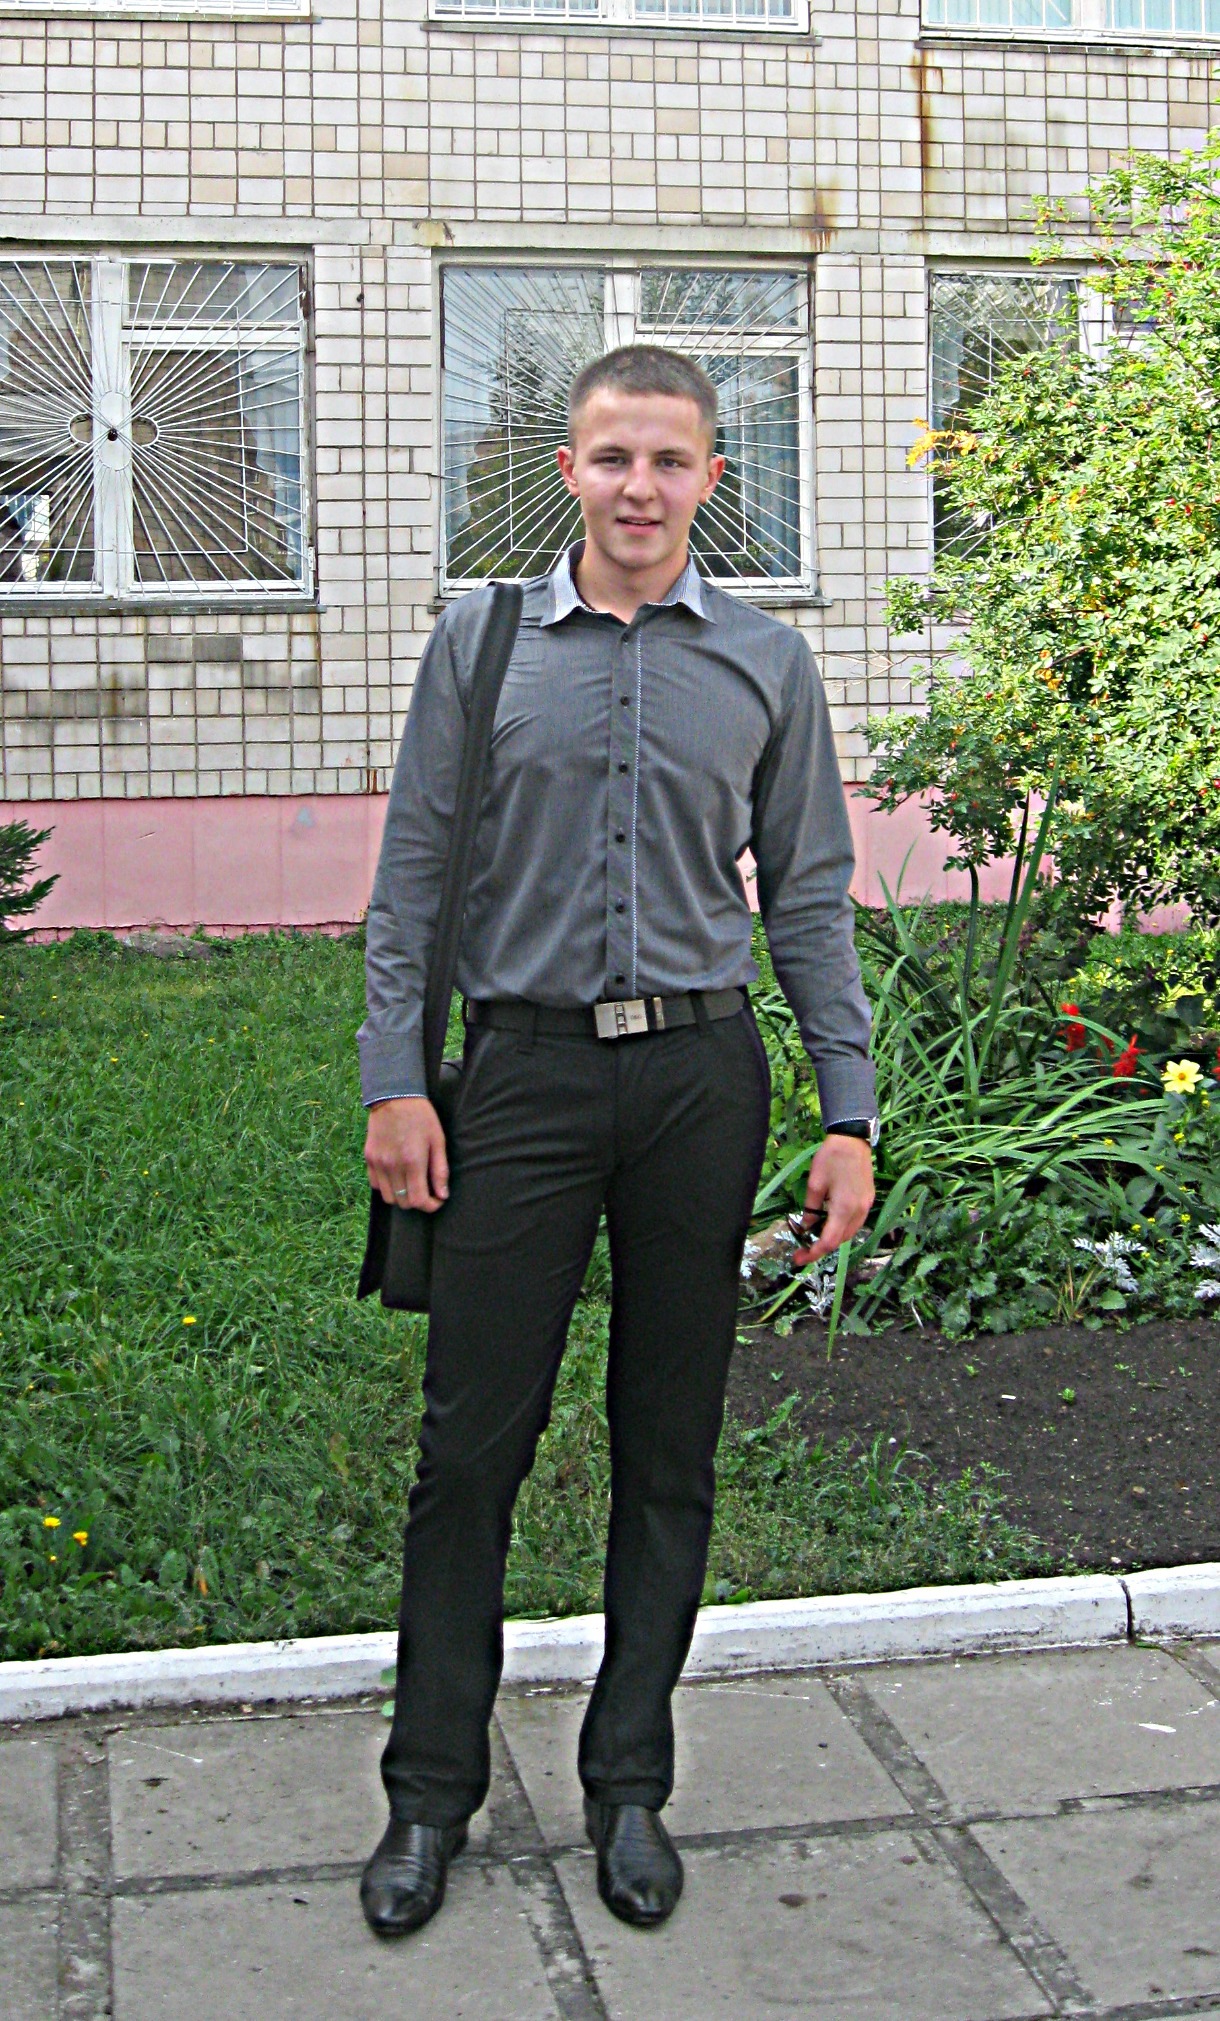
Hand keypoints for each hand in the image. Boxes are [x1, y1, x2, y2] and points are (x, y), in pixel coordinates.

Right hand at [364, 1096, 449, 1211]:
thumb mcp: (438, 1140)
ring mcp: (378, 1163)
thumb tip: (442, 1195)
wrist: (394, 1097)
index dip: (431, 1206)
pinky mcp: (369, 1158)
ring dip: (401, 1196)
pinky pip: (375, 1185)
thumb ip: (440, 1170)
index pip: (419, 1200)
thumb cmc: (421, 1117)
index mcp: (412, 1162)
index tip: (437, 1200)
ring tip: (411, 1183)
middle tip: (426, 1191)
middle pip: (403, 1203)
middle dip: (417, 1201)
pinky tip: (396, 1175)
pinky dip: (387, 1186)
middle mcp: (392, 1166)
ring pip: (388, 1197)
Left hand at [792, 1136, 874, 1263]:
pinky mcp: (868, 1200)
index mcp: (844, 1208)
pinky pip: (855, 1223)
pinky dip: (841, 1229)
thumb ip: (810, 1209)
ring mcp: (866, 1206)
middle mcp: (859, 1212)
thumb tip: (805, 1227)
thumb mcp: (814, 1183)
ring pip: (849, 1233)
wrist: (853, 1139)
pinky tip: (829, 1225)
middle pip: (840, 1240)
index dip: (813, 1253)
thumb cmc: (831, 1158)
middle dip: (821, 1248)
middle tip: (802, 1249)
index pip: (829, 1241)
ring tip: (814, 1238)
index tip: (798, 1259)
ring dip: (832, 1239)